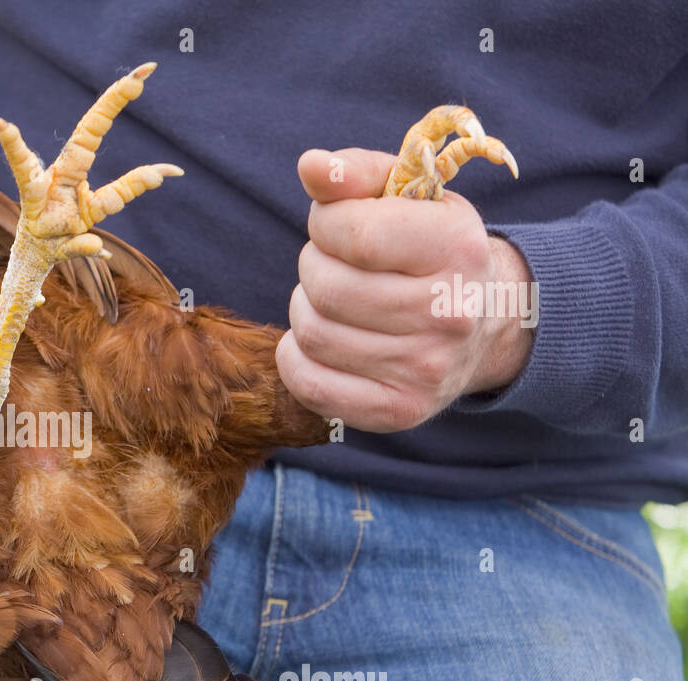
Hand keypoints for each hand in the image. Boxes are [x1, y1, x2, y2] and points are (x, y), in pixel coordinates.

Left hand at [277, 148, 534, 432]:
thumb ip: (356, 173)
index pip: (354, 233)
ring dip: (307, 308)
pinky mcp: (398, 411)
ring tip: (334, 300)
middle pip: (326, 286)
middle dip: (315, 266)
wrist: (486, 323)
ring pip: (313, 333)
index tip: (336, 225)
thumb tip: (310, 166)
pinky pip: (309, 383)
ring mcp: (425, 370)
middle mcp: (449, 314)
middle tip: (336, 265)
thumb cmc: (431, 249)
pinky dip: (297, 357)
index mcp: (457, 248)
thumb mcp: (409, 198)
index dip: (326, 223)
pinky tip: (321, 340)